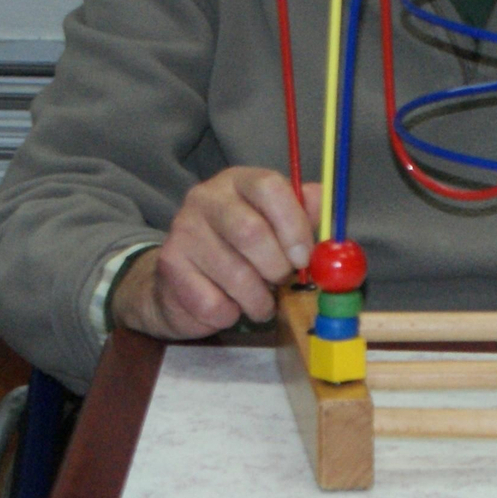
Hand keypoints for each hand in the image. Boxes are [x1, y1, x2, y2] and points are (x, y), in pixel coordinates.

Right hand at [112, 169, 319, 341]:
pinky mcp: (170, 266)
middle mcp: (206, 198)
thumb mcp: (278, 229)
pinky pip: (215, 303)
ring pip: (236, 275)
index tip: (303, 257)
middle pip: (251, 232)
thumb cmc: (244, 254)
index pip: (270, 187)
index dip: (294, 226)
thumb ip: (304, 217)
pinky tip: (228, 305)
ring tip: (259, 301)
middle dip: (276, 269)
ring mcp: (183, 230)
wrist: (185, 282)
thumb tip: (325, 204)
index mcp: (239, 183)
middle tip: (280, 283)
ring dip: (259, 300)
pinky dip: (231, 314)